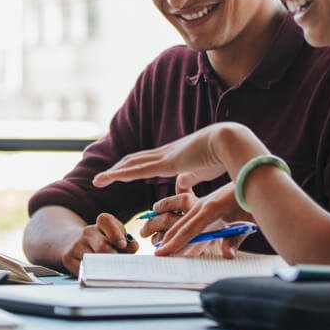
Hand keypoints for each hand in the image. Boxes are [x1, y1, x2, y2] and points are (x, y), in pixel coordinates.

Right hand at [60, 212, 138, 275]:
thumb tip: (133, 246)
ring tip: (111, 272)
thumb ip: (127, 242)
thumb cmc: (101, 242)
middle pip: (102, 246)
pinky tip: (98, 275)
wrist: (72, 242)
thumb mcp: (115, 237)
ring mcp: (76, 245)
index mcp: (101, 224)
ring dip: (105, 269)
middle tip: (121, 266)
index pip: (105, 220)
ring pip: (93, 260)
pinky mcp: (68, 258)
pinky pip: (83, 270)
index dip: (115, 233)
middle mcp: (87, 232)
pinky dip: (93, 274)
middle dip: (114, 258)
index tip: (122, 245)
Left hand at [92, 123, 257, 189]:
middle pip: (134, 161)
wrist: (231, 142)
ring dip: (114, 172)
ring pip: (132, 164)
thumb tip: (180, 187)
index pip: (147, 161)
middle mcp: (165, 153)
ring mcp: (164, 156)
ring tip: (99, 180)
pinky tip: (110, 178)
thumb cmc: (222, 156)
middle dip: (118, 169)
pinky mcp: (167, 162)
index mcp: (174, 156)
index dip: (132, 167)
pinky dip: (122, 174)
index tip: (120, 173)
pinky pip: (138, 169)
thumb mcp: (201, 171)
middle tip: (102, 178)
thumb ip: (189, 178)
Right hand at [151, 183, 252, 257]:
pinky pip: (188, 217)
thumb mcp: (247, 221)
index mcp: (210, 209)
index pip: (188, 230)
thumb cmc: (251, 201)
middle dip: (167, 240)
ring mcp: (202, 203)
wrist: (252, 177)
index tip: (161, 253)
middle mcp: (202, 206)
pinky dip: (179, 227)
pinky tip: (174, 233)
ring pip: (182, 221)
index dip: (174, 243)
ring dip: (170, 234)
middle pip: (180, 226)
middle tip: (155, 255)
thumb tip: (227, 255)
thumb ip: (235, 239)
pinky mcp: (205, 203)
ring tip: (159, 245)